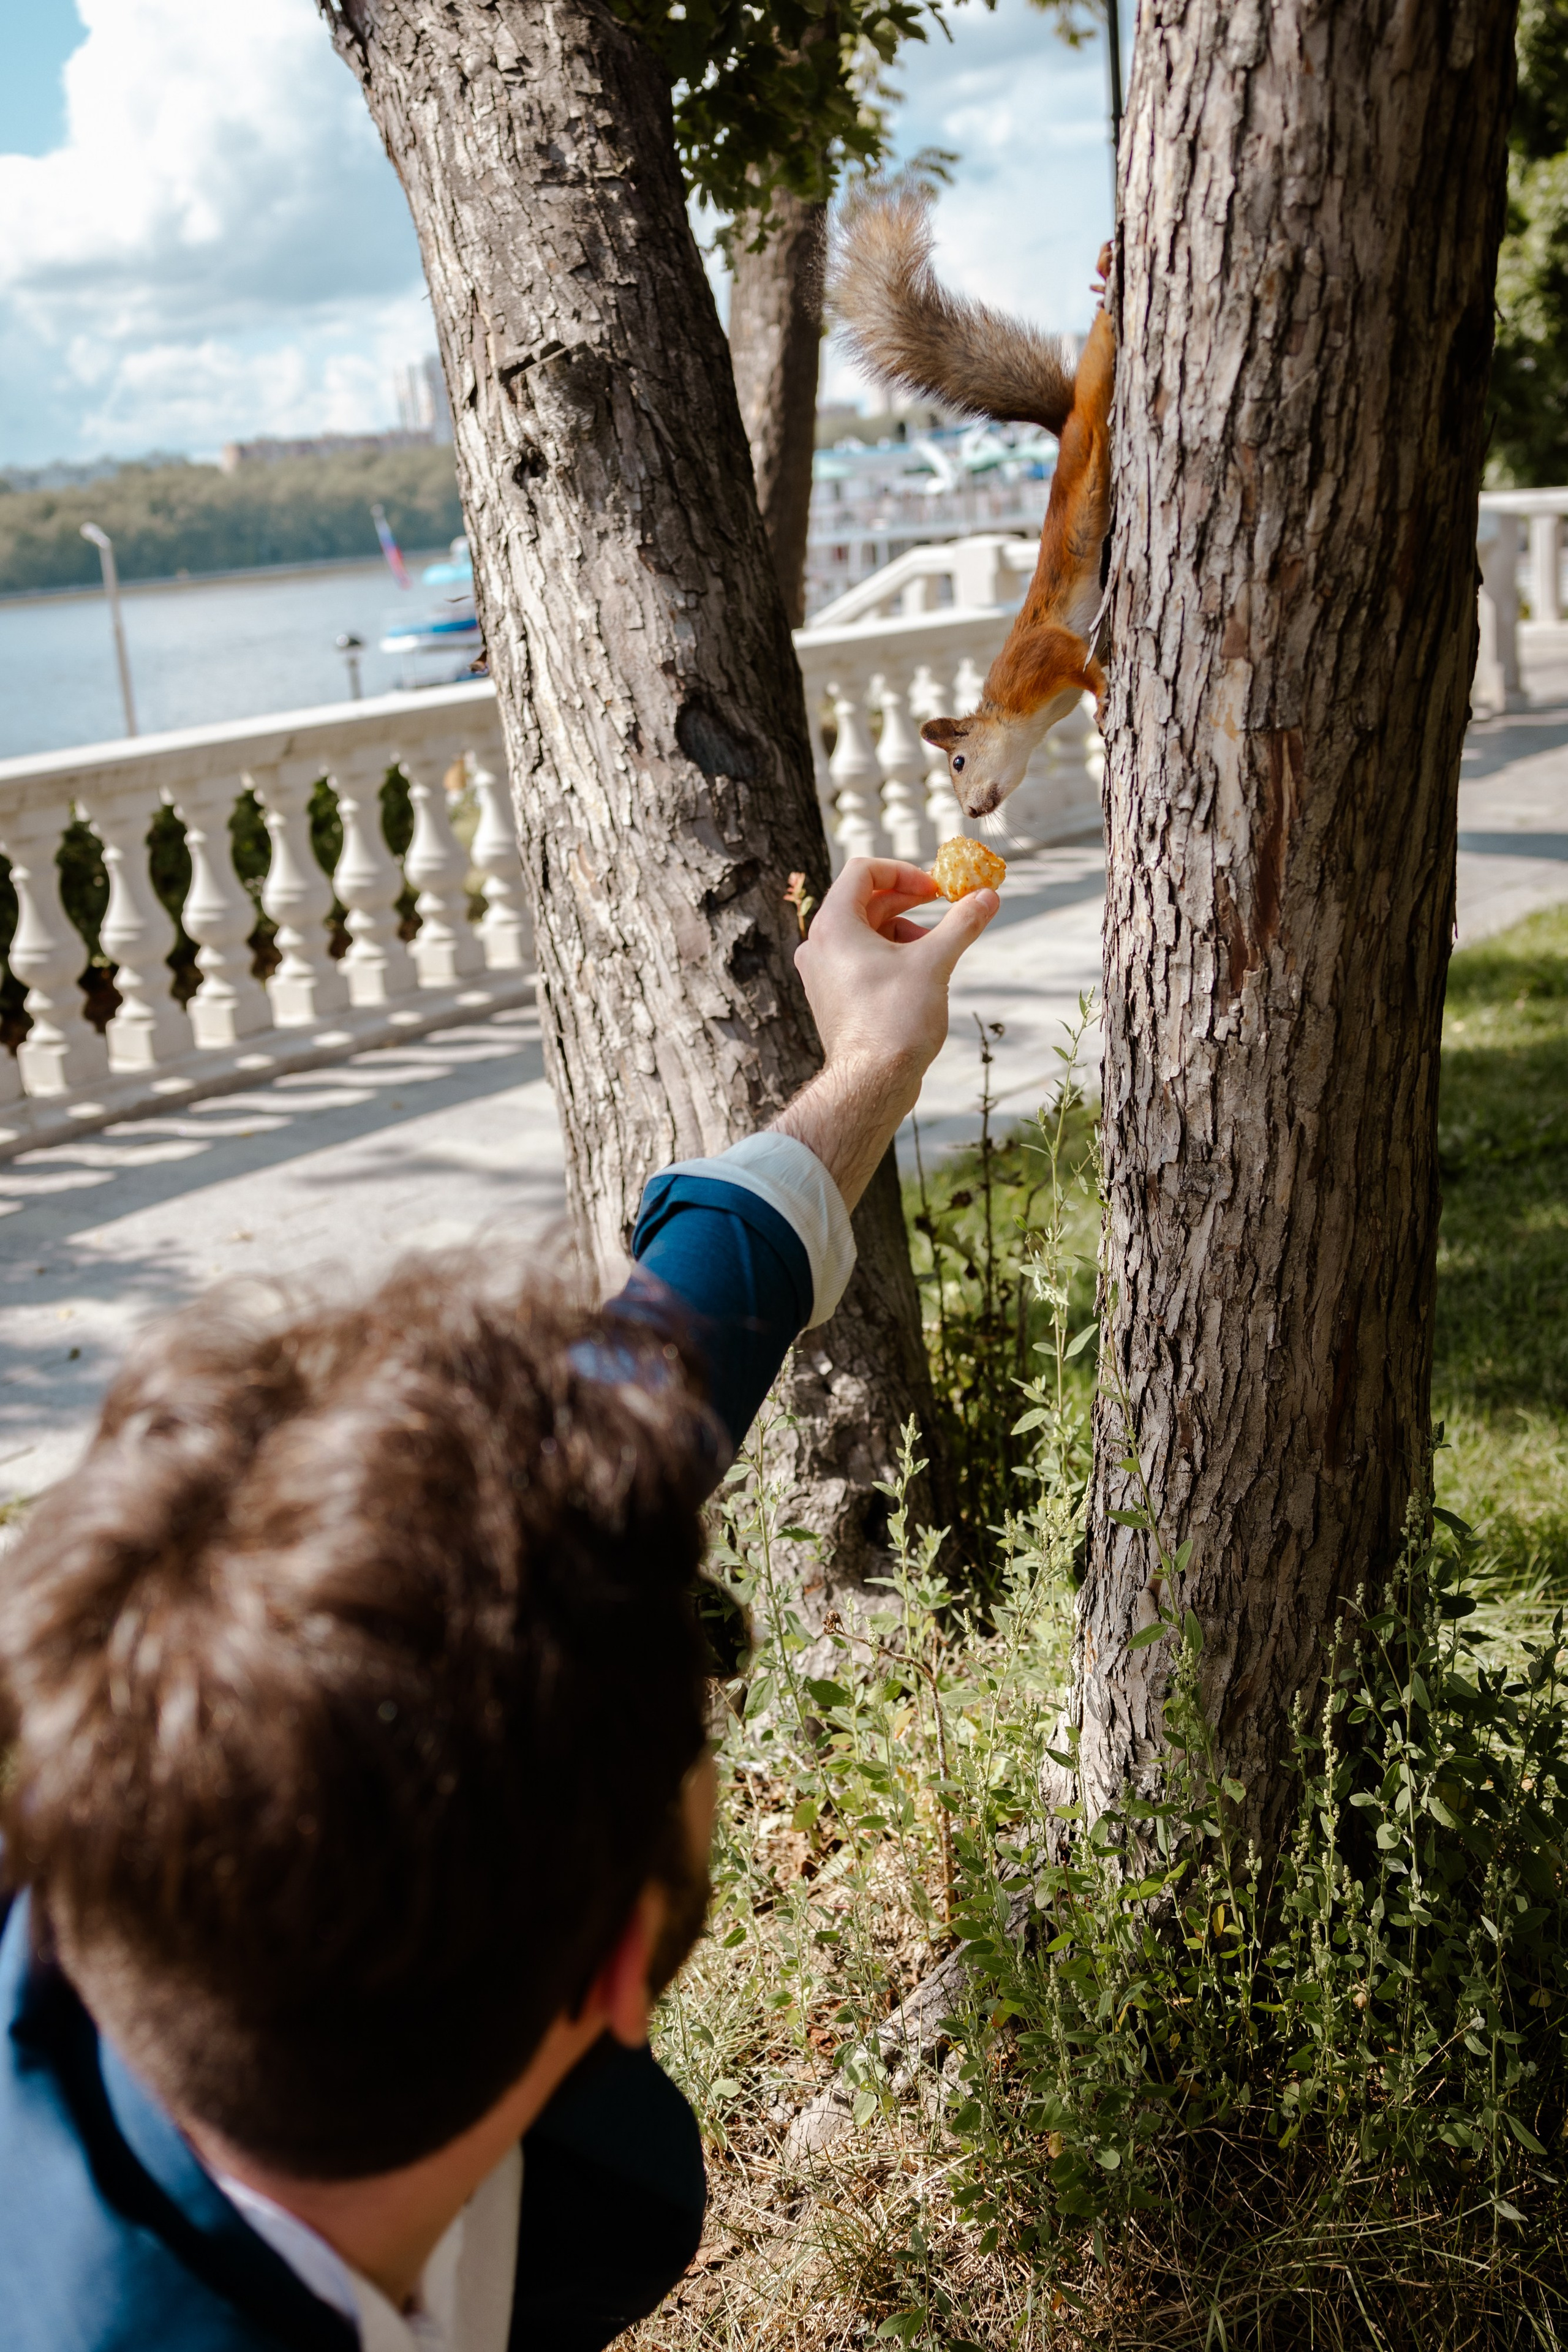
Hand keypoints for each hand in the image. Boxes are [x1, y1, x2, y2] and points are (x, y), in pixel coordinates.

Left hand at [771, 857, 998, 1209]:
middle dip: (907, 902)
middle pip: (863, 902)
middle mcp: (818, 945)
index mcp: (833, 925)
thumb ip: (962, 924)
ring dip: (901, 930)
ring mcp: (821, 973)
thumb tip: (988, 896)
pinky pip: (858, 960)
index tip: (935, 889)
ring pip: (863, 933)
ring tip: (934, 950)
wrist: (871, 1084)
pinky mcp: (831, 997)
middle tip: (943, 907)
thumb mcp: (935, 963)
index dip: (903, 871)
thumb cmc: (896, 1020)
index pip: (863, 871)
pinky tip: (918, 976)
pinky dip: (888, 956)